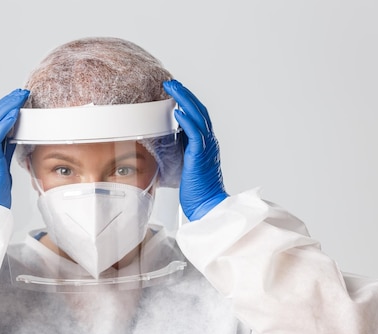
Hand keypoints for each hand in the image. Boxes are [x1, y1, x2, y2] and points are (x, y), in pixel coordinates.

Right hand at [0, 89, 29, 207]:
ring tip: (19, 97)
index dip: (3, 111)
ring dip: (7, 107)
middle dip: (5, 104)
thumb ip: (4, 153)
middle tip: (19, 93)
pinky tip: (14, 113)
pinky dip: (4, 122)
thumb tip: (14, 140)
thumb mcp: (2, 169)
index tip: (15, 101)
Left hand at [163, 80, 227, 220]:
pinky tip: (177, 111)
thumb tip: (167, 139)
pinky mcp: (201, 156)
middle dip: (184, 94)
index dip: (187, 101)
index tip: (174, 91)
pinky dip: (186, 121)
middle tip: (171, 82)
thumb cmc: (196, 191)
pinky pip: (195, 134)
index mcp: (206, 143)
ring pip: (198, 117)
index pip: (198, 116)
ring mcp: (207, 148)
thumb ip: (180, 149)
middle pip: (199, 110)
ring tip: (171, 88)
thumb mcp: (185, 164)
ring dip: (184, 100)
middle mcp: (209, 142)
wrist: (208, 206)